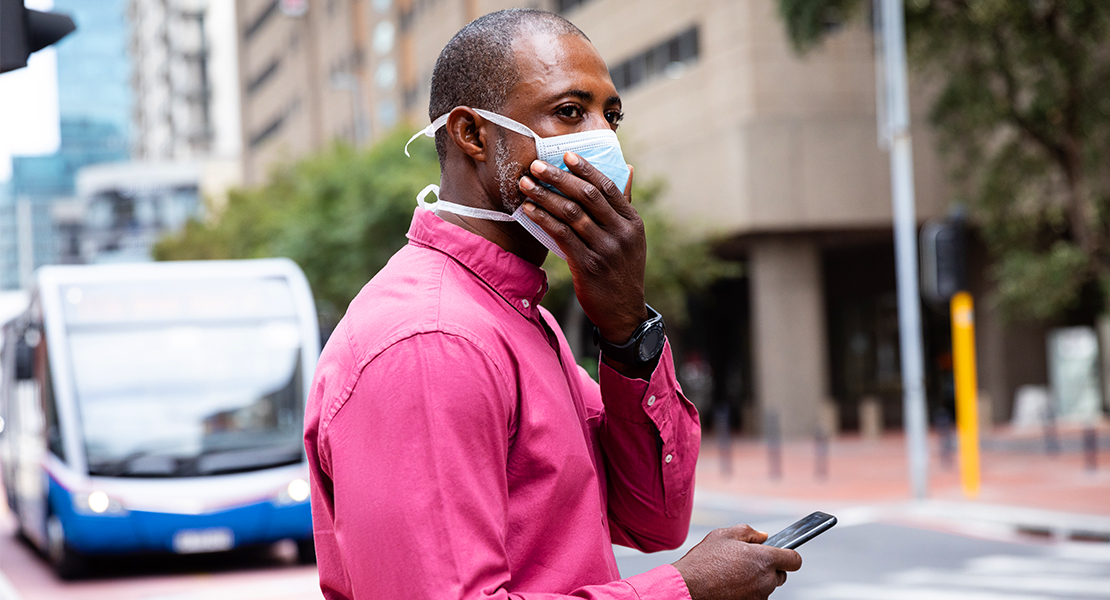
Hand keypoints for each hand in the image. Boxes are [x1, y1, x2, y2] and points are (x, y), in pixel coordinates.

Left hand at [518, 153, 646, 346]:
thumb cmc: (622, 269)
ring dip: (544, 196)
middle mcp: (621, 234)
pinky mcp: (588, 266)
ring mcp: (605, 250)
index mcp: (632, 222)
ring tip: (525, 185)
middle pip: (587, 196)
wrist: (623, 312)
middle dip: (559, 177)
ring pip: (571, 214)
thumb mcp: (632, 237)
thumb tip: (626, 168)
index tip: (566, 155)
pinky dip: (543, 220)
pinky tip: (529, 210)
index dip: (586, 169)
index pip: (608, 187)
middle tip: (536, 165)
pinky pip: (561, 236)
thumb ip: (624, 204)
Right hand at [672, 525, 802, 599]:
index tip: (782, 554)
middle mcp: (766, 580)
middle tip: (748, 562)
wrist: (688, 588)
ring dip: (757, 580)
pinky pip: (755, 596)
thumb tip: (763, 536)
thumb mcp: (723, 535)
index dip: (789, 555)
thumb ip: (749, 532)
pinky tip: (730, 584)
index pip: (794, 560)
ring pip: (766, 587)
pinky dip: (747, 591)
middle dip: (769, 568)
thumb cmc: (704, 561)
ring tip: (733, 573)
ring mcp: (759, 596)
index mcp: (764, 559)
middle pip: (781, 575)